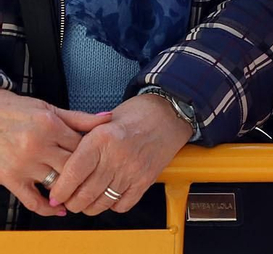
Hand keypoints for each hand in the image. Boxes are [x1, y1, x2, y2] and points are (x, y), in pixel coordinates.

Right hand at [0, 89, 108, 217]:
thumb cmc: (19, 112)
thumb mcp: (50, 109)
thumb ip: (79, 118)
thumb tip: (108, 118)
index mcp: (50, 126)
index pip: (82, 146)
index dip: (94, 153)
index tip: (101, 158)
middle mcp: (37, 147)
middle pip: (72, 166)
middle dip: (86, 173)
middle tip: (97, 178)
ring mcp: (23, 165)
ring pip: (56, 184)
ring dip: (70, 189)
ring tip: (83, 193)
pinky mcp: (10, 179)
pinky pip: (32, 200)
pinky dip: (48, 209)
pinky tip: (61, 209)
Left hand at [48, 94, 189, 215]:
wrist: (170, 113)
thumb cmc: (136, 115)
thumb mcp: (103, 122)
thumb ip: (84, 144)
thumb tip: (62, 171)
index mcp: (101, 139)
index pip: (72, 174)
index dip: (59, 190)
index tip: (55, 195)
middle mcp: (116, 156)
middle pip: (84, 194)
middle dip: (72, 203)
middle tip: (69, 200)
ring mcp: (132, 170)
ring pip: (101, 203)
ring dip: (90, 207)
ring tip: (87, 200)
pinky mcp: (146, 180)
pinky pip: (122, 204)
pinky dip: (113, 205)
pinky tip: (110, 196)